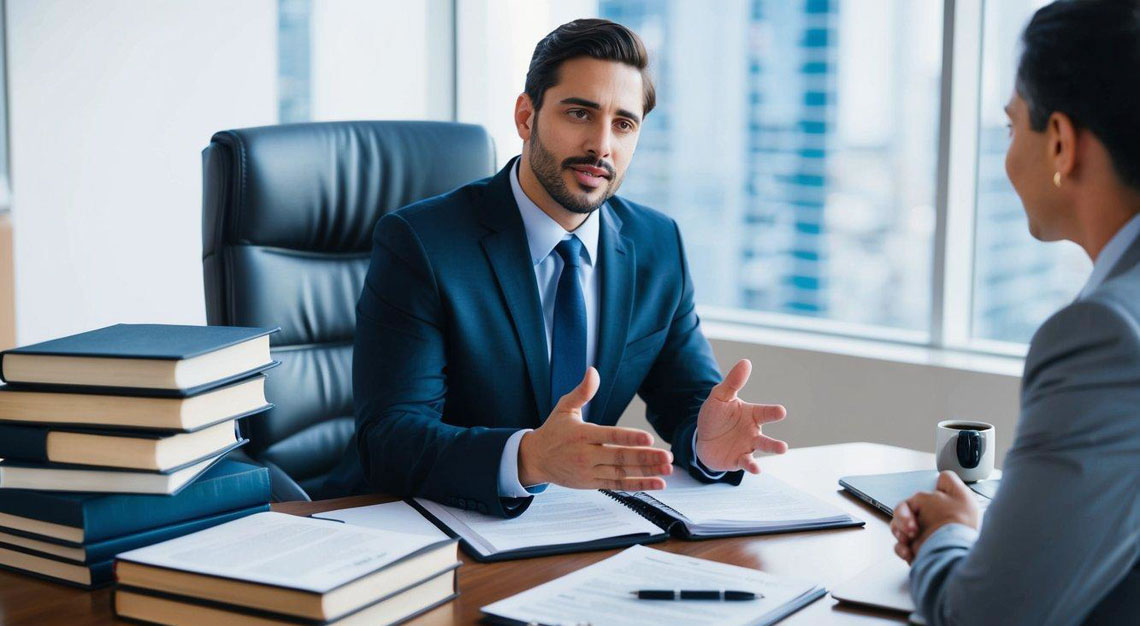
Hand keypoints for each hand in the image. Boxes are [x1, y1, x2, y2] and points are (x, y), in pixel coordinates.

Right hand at [518, 367, 672, 490]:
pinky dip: (638, 485)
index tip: (649, 439)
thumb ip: (582, 391)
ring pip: (622, 473)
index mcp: (582, 434)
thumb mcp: (564, 407)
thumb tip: (593, 371)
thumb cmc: (553, 430)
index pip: (610, 436)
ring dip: (646, 473)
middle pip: (620, 457)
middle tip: (667, 457)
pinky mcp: (592, 484)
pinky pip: (618, 486)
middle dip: (645, 458)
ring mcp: (589, 472)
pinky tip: (657, 483)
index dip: (630, 438)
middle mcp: (586, 455)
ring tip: (667, 470)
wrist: (535, 459)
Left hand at [695, 359, 787, 472]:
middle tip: (784, 446)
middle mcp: (754, 432)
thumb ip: (733, 382)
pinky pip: (747, 463)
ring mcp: (748, 447)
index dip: (773, 412)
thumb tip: (746, 362)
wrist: (702, 438)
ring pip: (761, 449)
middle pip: (766, 437)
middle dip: (775, 442)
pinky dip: (752, 466)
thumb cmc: (715, 416)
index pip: (765, 413)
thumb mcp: (720, 397)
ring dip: (771, 450)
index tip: (781, 411)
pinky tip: (757, 469)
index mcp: (752, 415)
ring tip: (781, 450)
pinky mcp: (738, 460)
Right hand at [892, 470, 980, 563]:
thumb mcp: (960, 495)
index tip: (921, 502)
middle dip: (903, 516)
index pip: (927, 494)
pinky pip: (900, 545)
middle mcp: (932, 519)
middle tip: (911, 527)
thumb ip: (946, 482)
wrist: (955, 556)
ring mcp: (923, 535)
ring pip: (898, 526)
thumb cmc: (961, 526)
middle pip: (905, 509)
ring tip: (907, 538)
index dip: (922, 496)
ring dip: (898, 530)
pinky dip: (901, 548)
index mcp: (942, 506)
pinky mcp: (917, 550)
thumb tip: (939, 477)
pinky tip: (908, 550)